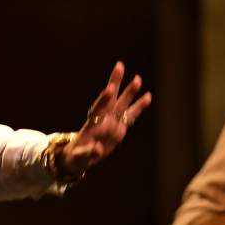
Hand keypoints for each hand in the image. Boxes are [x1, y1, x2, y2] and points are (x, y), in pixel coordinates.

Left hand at [60, 61, 151, 175]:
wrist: (80, 159)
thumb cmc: (76, 158)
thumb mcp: (78, 158)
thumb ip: (87, 153)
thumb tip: (97, 149)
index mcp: (91, 125)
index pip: (98, 109)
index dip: (103, 100)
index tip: (109, 89)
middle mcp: (102, 120)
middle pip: (110, 99)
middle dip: (115, 84)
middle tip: (119, 66)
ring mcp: (111, 123)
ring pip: (122, 105)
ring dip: (130, 92)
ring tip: (138, 78)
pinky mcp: (119, 128)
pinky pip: (131, 115)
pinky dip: (139, 106)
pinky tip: (148, 96)